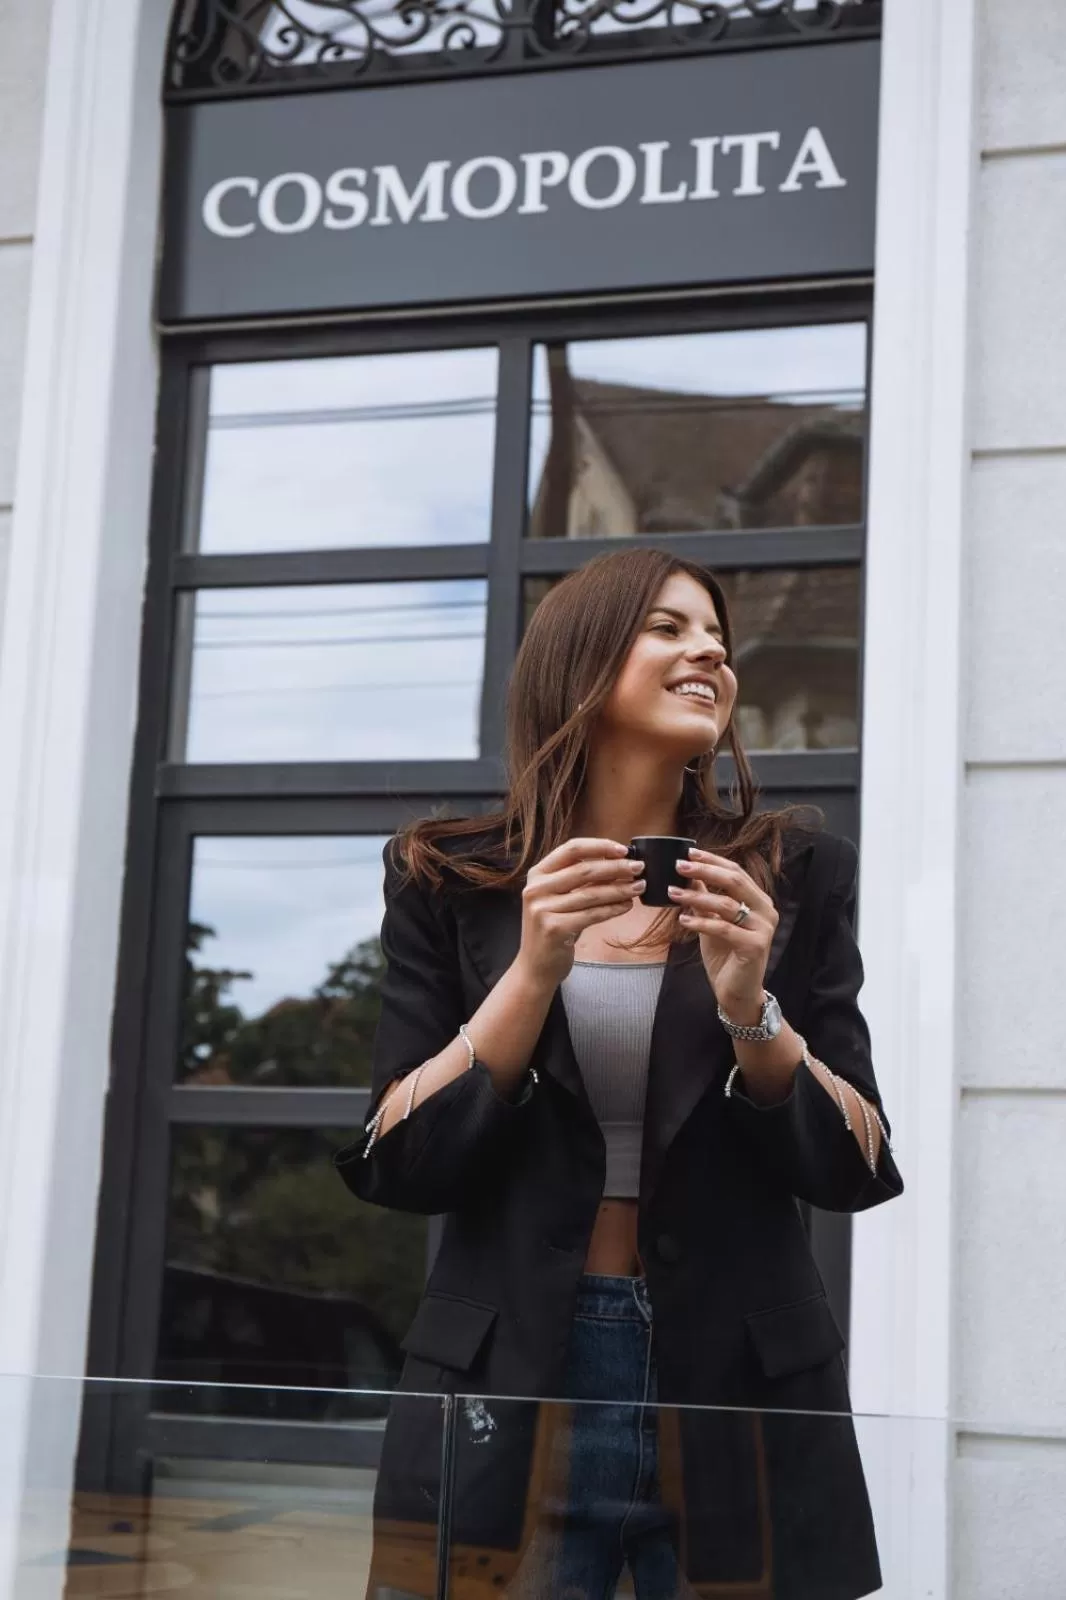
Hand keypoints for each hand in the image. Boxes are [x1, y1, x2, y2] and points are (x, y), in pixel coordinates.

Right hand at [516, 836, 645, 988]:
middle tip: (639, 868)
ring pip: (591, 893)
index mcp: (537, 874)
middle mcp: (536, 889)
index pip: (571, 849)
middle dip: (616, 867)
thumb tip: (619, 863)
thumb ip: (580, 880)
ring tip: (639, 887)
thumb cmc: (555, 928)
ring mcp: (543, 909)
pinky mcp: (554, 928)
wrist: (536, 966)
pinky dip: (613, 909)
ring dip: (620, 889)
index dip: (600, 846)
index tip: (624, 849)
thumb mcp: (560, 898)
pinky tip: (627, 906)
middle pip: (584, 870)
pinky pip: (592, 914)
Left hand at [667, 848, 778, 1011]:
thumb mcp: (712, 922)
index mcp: (758, 901)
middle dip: (704, 871)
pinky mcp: (755, 946)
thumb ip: (705, 899)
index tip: (688, 853)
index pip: (736, 871)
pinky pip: (723, 928)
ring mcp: (763, 928)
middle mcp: (766, 910)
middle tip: (679, 866)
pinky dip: (701, 922)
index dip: (712, 861)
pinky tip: (683, 920)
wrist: (737, 993)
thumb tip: (688, 875)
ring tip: (672, 893)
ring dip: (696, 897)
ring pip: (726, 904)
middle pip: (734, 881)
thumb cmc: (725, 956)